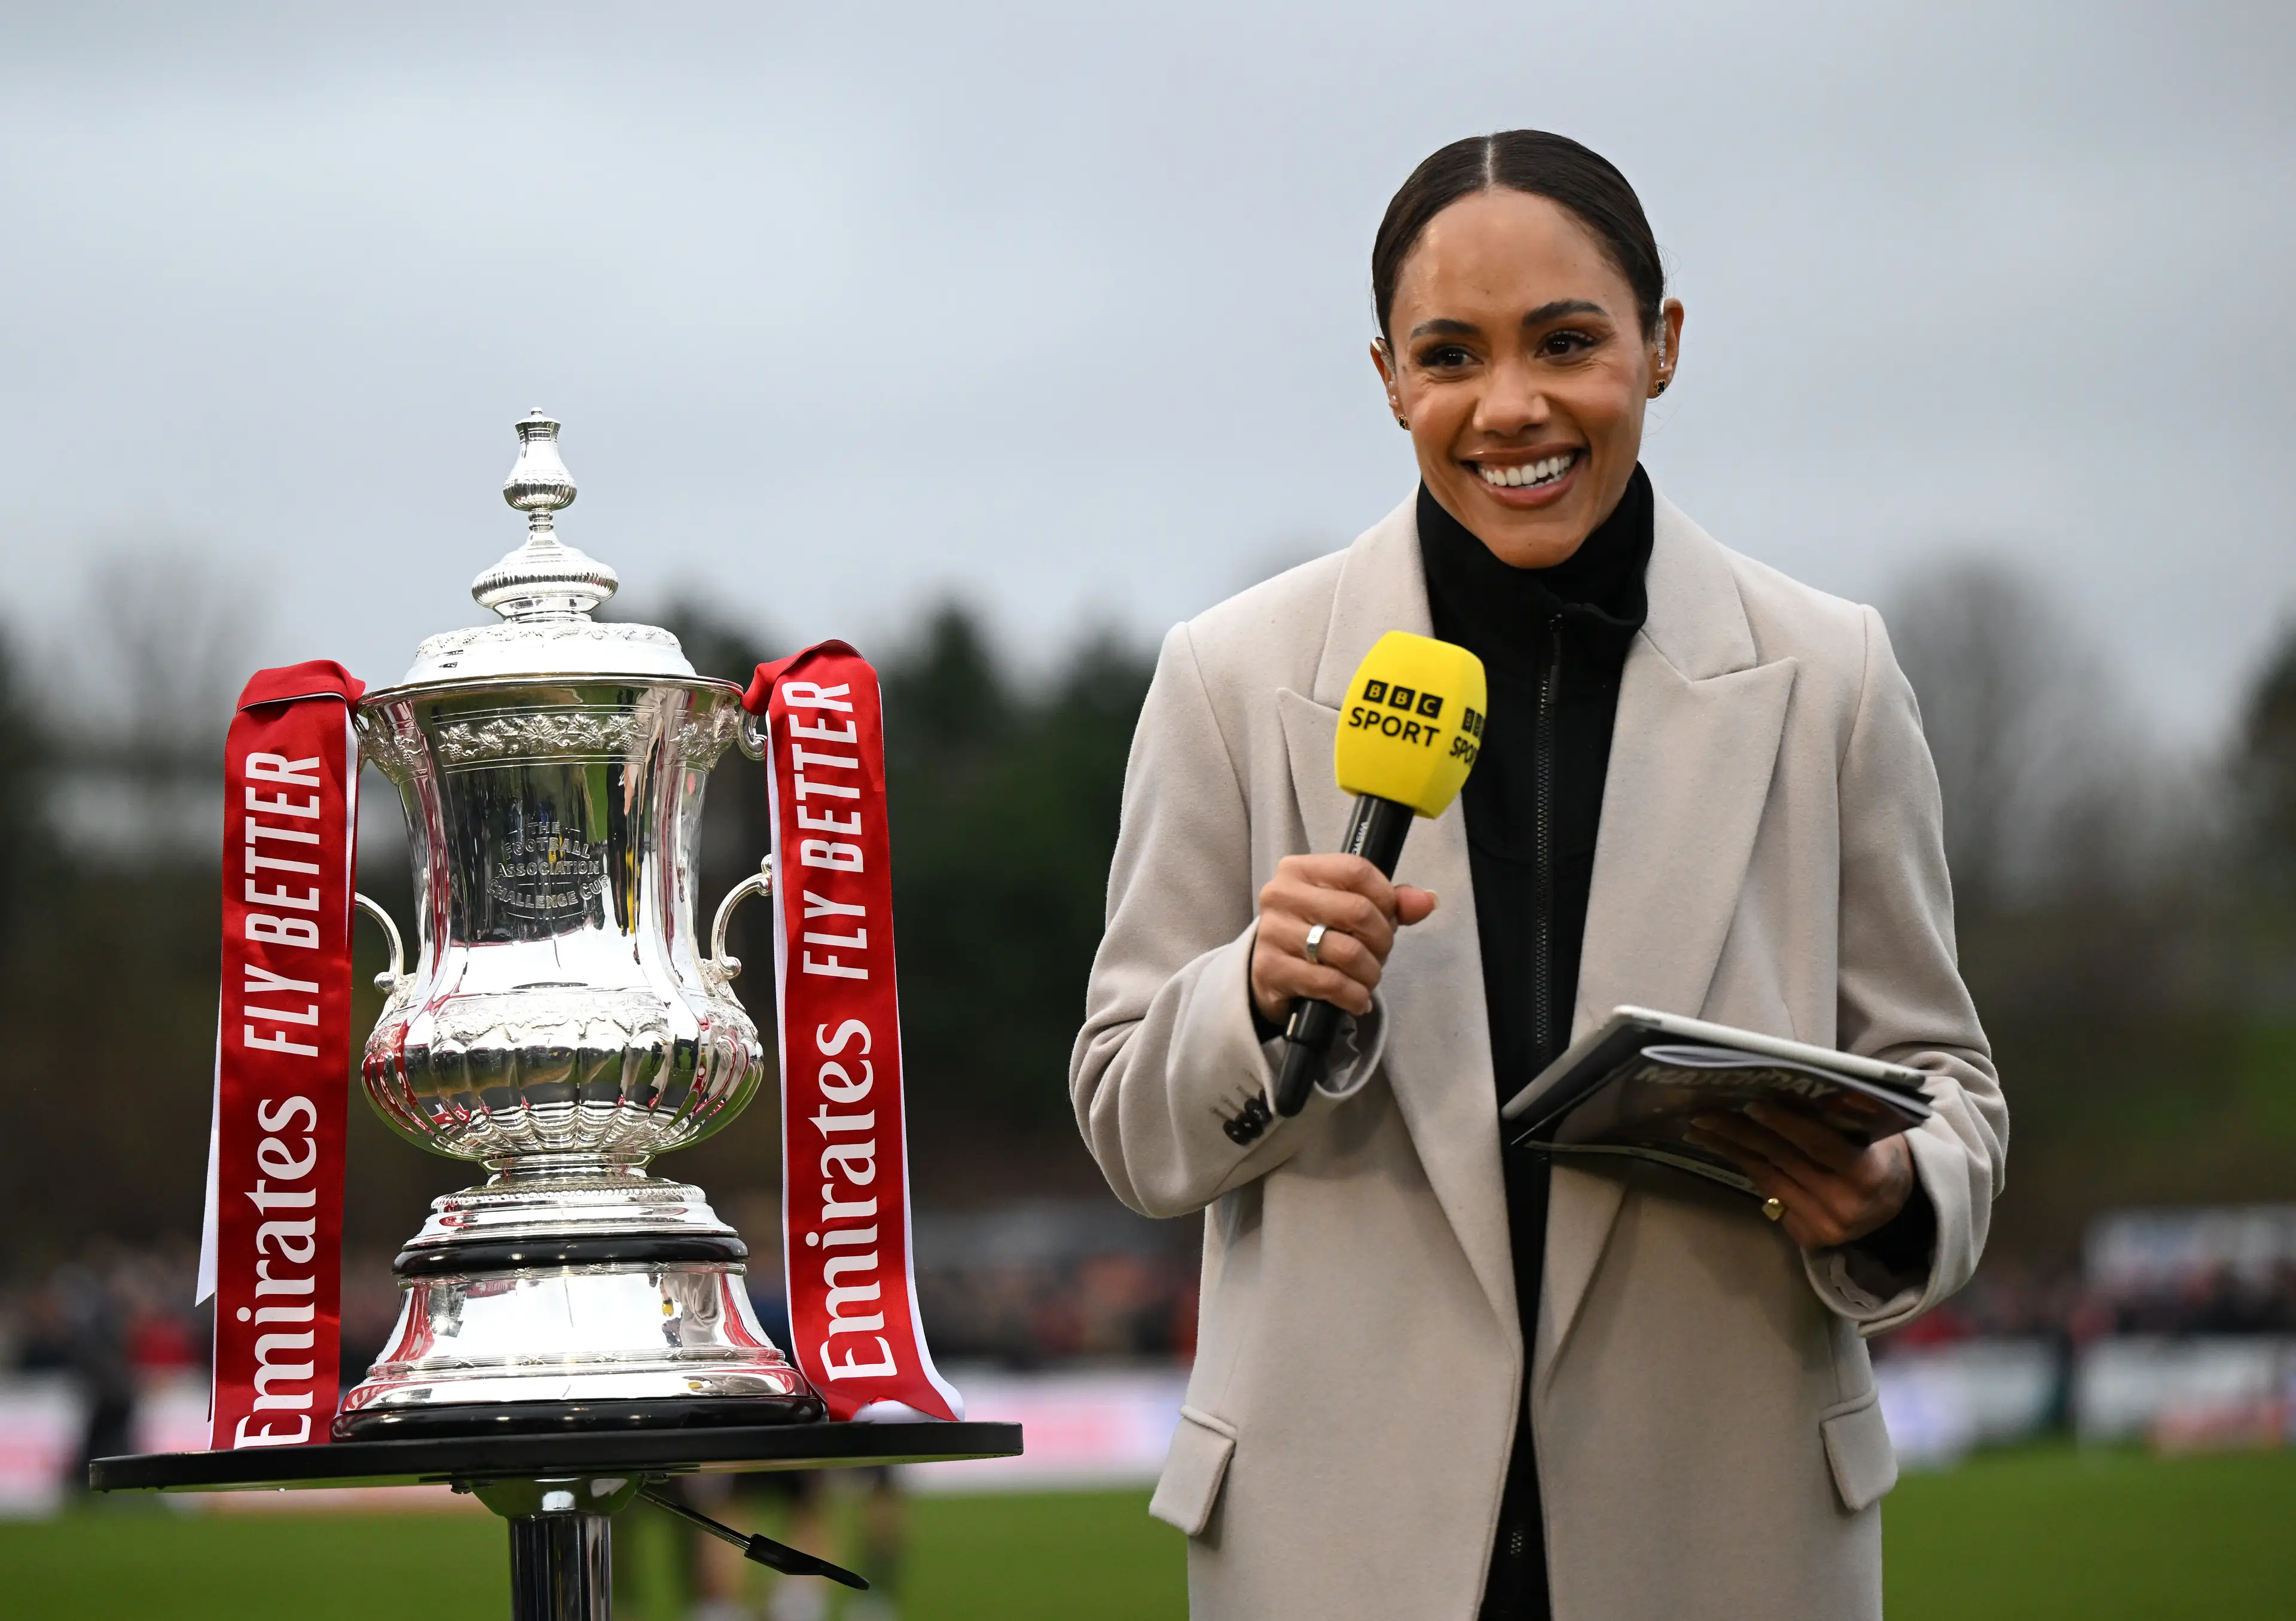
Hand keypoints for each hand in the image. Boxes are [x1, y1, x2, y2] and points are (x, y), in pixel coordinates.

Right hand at [1250, 854, 1436, 1024]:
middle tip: (1380, 953)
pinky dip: (1354, 996)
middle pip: (1357, 911)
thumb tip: (1427, 900)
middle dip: (1382, 940)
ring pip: (1347, 952)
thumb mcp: (1349, 908)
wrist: (1271, 972)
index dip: (1385, 897)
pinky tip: (1356, 999)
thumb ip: (1390, 902)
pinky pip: (1330, 983)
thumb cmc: (1315, 933)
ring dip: (1370, 973)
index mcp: (1299, 870)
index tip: (1388, 917)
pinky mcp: (1271, 969)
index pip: (1357, 871)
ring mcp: (1273, 932)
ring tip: (1367, 979)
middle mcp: (1281, 895)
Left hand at [1684, 1104, 1914, 1248]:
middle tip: (1705, 1112)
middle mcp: (1844, 1205)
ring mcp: (1824, 1226)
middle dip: (1739, 1133)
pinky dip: (1749, 1170)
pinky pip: (1769, 1196)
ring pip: (1767, 1179)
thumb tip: (1788, 1086)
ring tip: (1701, 1128)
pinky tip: (1726, 1150)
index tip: (1751, 1103)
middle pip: (1782, 1160)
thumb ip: (1839, 1114)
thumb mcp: (1873, 1132)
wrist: (1893, 1207)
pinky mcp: (1808, 1237)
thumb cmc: (1879, 1154)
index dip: (1784, 1122)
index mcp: (1867, 1174)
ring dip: (1731, 1150)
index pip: (1818, 1144)